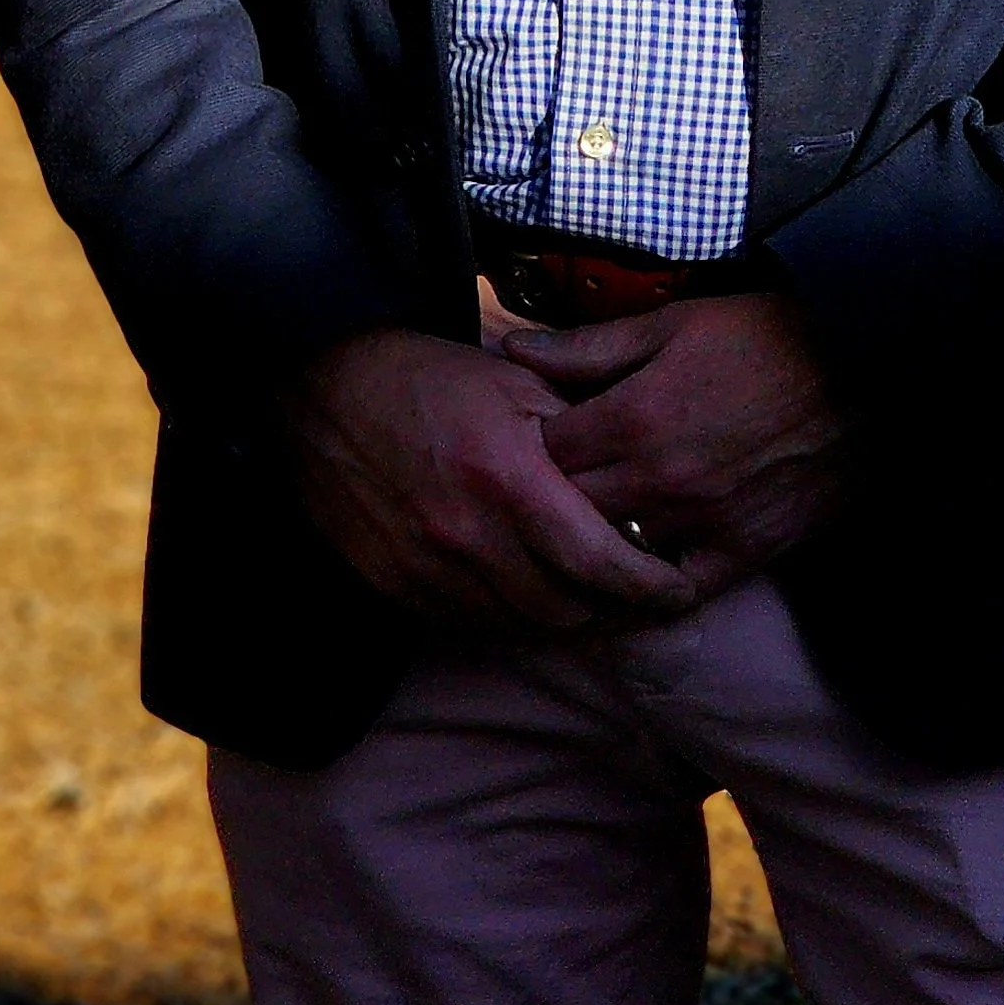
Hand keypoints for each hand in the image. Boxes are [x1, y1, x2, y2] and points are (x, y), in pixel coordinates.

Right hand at [284, 328, 694, 638]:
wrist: (323, 386)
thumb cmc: (430, 375)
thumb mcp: (516, 382)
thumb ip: (578, 432)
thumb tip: (636, 474)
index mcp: (509, 477)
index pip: (598, 561)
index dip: (649, 587)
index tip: (680, 591)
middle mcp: (468, 534)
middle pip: (565, 611)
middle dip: (613, 611)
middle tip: (642, 598)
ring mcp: (426, 567)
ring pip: (519, 628)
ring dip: (563, 621)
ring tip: (592, 601)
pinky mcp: (394, 584)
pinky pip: (469, 626)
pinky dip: (509, 619)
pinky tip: (529, 594)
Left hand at [500, 292, 845, 603]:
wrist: (866, 370)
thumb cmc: (766, 337)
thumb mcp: (674, 324)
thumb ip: (589, 346)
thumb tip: (512, 349)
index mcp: (634, 415)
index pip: (543, 451)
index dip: (530, 443)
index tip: (534, 437)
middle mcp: (658, 478)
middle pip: (566, 510)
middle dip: (548, 497)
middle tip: (548, 485)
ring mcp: (700, 522)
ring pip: (611, 553)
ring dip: (590, 541)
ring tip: (581, 527)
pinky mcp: (742, 552)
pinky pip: (677, 590)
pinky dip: (647, 588)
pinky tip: (630, 578)